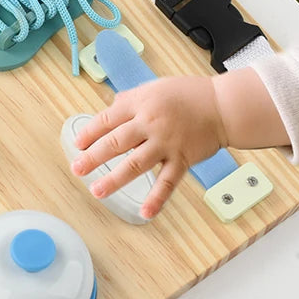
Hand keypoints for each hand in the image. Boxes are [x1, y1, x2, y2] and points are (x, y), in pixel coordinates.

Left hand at [71, 75, 226, 218]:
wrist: (221, 105)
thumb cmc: (189, 93)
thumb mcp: (155, 87)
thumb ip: (131, 99)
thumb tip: (111, 108)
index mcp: (140, 103)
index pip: (108, 119)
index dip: (90, 132)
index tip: (78, 144)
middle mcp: (150, 123)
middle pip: (115, 142)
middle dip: (93, 157)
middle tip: (77, 169)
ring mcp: (165, 143)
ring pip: (135, 164)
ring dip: (114, 179)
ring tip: (97, 191)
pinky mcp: (182, 159)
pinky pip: (167, 182)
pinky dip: (156, 199)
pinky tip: (145, 212)